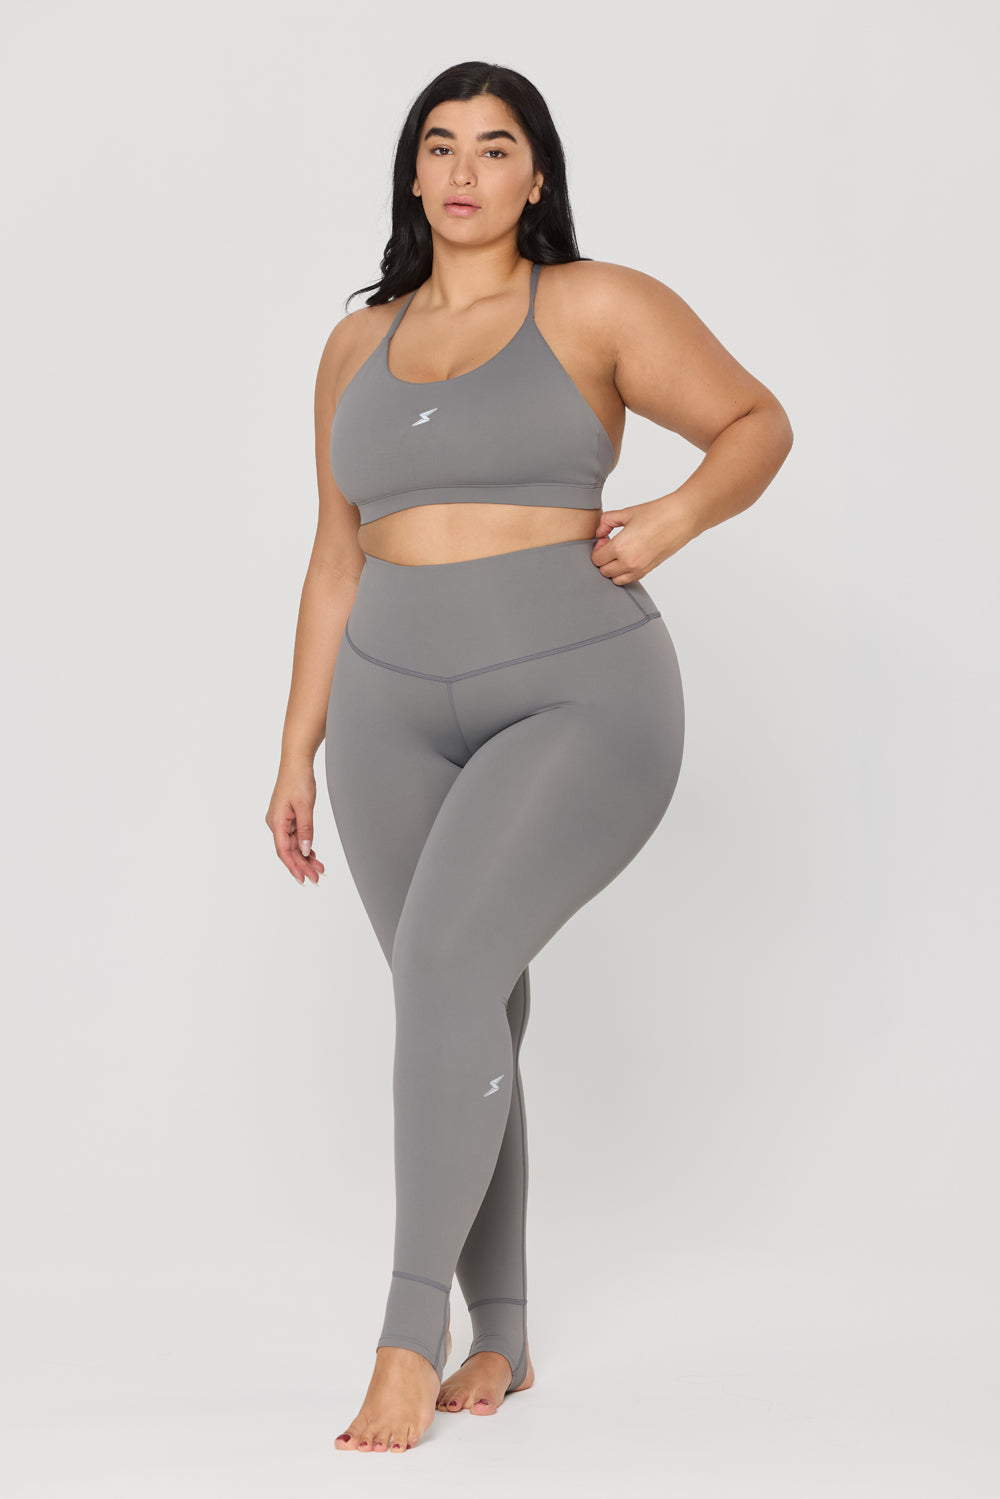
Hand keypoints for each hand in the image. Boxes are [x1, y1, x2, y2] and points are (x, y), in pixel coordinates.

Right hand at [265, 764, 325, 884]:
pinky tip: (312, 854)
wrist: (296, 763)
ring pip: (293, 845)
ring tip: (319, 869)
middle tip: (316, 878)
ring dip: (305, 857)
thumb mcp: (305, 806)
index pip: (284, 850)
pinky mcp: (287, 817)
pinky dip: (304, 846)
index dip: (294, 866)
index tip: (303, 878)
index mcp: (276, 821)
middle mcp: (276, 823)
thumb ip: (305, 829)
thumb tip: (304, 850)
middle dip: (302, 865)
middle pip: (288, 850)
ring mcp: (281, 820)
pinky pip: (295, 836)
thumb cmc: (298, 780)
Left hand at [590, 493, 700, 583]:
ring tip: (620, 553)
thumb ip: (606, 522)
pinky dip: (624, 572)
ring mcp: (639, 568)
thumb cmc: (657, 513)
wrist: (681, 518)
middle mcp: (629, 562)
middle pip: (603, 571)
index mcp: (620, 547)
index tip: (605, 539)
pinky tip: (629, 558)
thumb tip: (599, 533)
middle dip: (603, 559)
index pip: (597, 559)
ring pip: (615, 579)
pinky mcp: (648, 570)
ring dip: (612, 568)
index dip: (597, 549)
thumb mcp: (626, 513)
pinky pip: (629, 579)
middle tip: (611, 545)